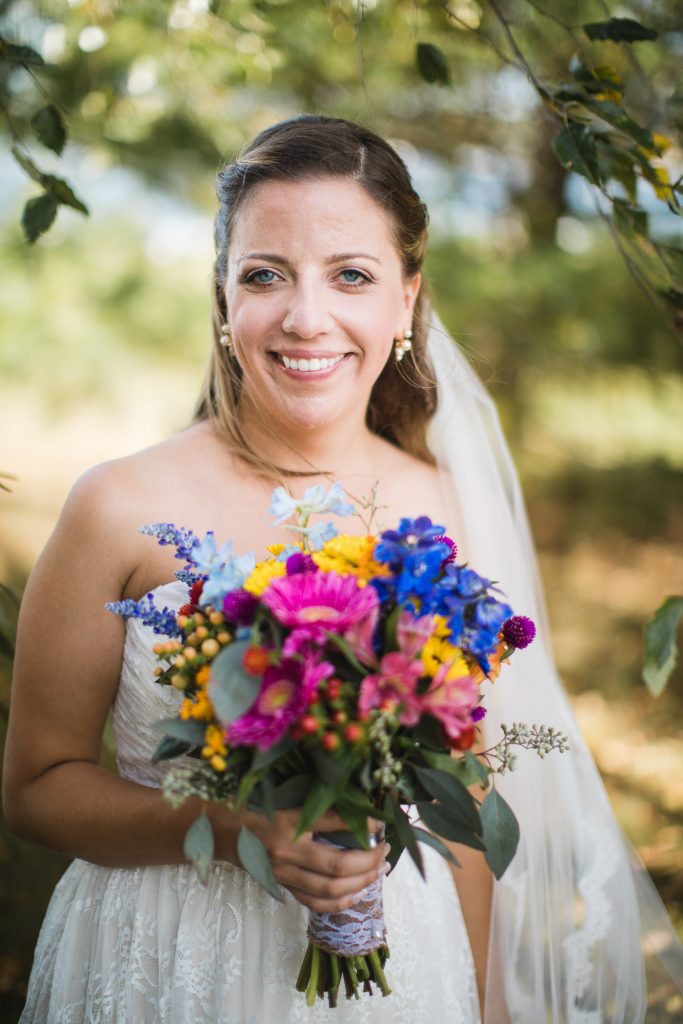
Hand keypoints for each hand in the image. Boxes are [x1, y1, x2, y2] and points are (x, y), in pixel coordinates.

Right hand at [242, 807, 389, 912]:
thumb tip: (358, 810)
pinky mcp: (282, 886)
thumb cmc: (256, 806)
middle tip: (385, 851)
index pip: (333, 822)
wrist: (222, 830)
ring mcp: (283, 874)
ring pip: (329, 890)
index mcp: (287, 822)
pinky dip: (340, 902)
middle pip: (337, 865)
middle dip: (368, 861)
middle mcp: (285, 852)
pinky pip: (315, 903)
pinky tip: (357, 892)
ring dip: (360, 882)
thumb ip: (319, 805)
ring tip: (378, 871)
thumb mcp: (287, 798)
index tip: (380, 823)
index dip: (362, 825)